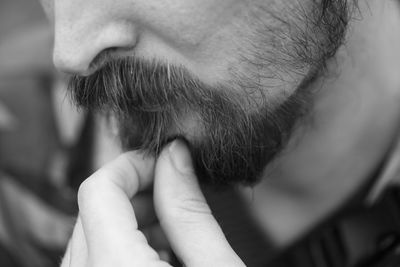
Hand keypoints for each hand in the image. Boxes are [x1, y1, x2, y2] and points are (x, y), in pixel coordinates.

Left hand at [61, 140, 244, 266]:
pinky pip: (92, 260)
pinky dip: (122, 246)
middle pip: (92, 209)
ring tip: (174, 231)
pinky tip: (160, 256)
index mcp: (115, 266)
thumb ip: (189, 210)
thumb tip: (174, 155)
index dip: (132, 165)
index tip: (164, 163)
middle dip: (136, 193)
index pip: (98, 189)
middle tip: (176, 195)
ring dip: (130, 220)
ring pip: (90, 235)